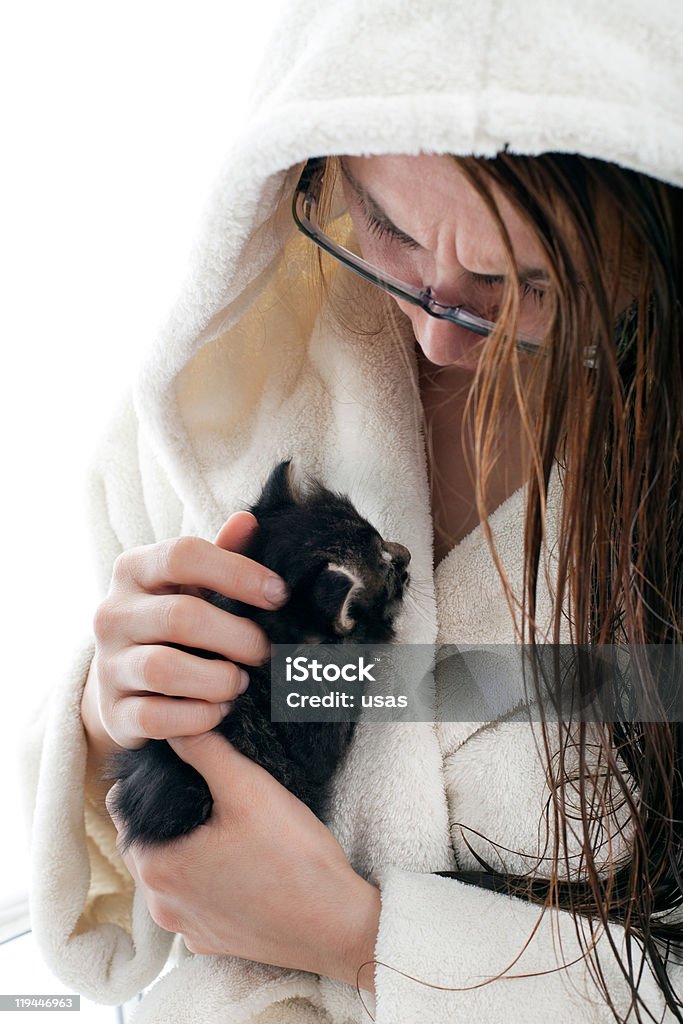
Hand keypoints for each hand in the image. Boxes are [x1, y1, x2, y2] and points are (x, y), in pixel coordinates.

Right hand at [81, 512, 288, 760]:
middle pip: (181, 617)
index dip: (238, 572)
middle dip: (238, 637)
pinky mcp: (114, 712)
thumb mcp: (193, 585)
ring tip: (240, 683)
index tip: (279, 595)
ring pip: (165, 670)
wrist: (124, 681)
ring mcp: (108, 664)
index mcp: (134, 569)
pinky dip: (198, 717)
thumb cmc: (172, 621)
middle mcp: (112, 612)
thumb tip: (249, 521)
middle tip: (265, 652)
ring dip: (219, 680)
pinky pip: (157, 717)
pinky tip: (218, 711)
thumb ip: (221, 555)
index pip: (183, 555)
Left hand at [106, 730, 380, 991]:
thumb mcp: (248, 789)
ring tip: (221, 820)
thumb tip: (176, 726)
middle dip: (165, 814)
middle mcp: (161, 904)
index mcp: (157, 866)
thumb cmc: (293, 857)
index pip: (124, 811)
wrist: (336, 926)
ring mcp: (186, 928)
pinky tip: (237, 860)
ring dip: (184, 846)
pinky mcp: (212, 941)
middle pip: (144, 841)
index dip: (146, 782)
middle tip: (203, 786)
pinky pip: (194, 900)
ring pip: (169, 872)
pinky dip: (205, 878)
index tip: (177, 766)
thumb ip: (205, 751)